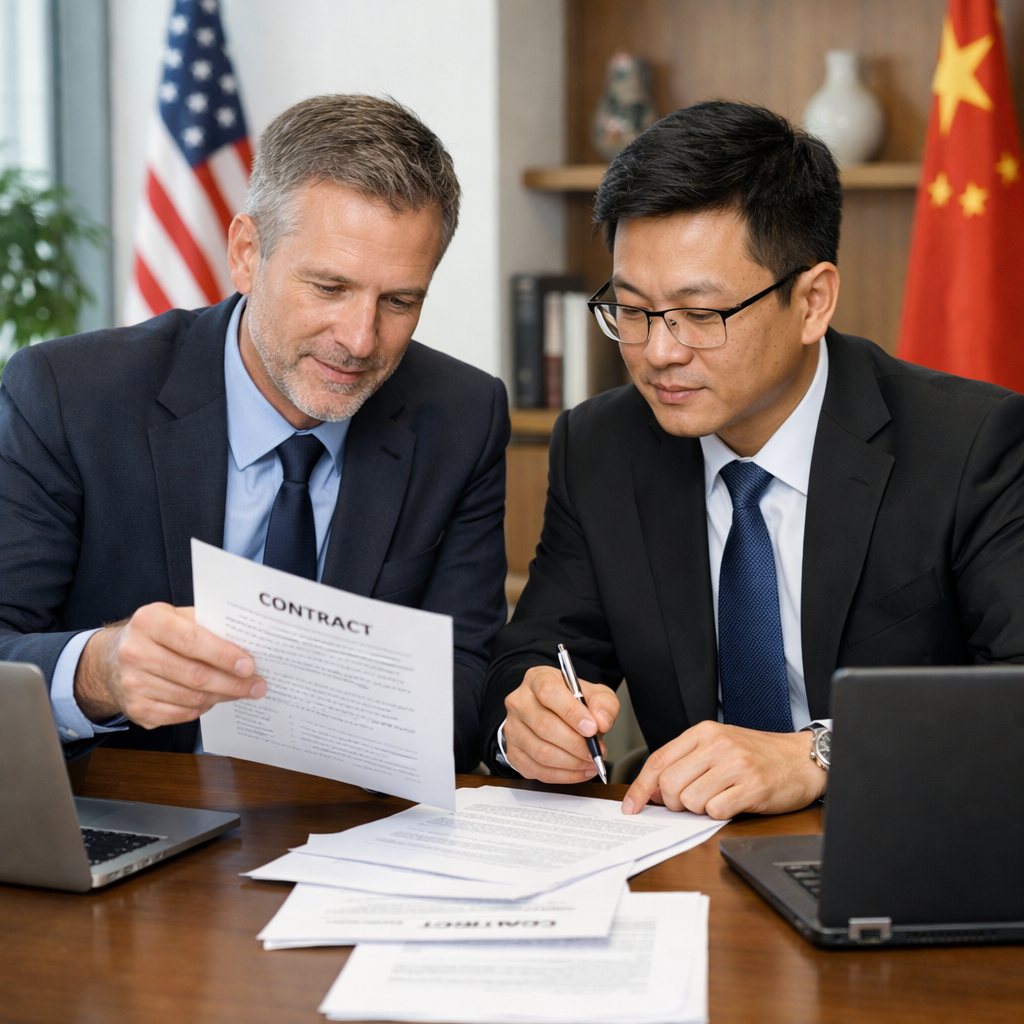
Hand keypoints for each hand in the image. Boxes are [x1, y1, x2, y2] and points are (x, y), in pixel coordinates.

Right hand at [74, 603, 265, 728]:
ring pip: (191, 698)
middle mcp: (136, 653)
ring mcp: (133, 684)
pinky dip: (203, 708)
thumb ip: (205, 626)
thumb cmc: (156, 635)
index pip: (191, 640)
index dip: (223, 655)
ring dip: (222, 697)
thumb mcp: (175, 617)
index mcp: (149, 622)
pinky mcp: (136, 709)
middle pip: (195, 675)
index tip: (249, 665)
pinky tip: (214, 699)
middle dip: (233, 683)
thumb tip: (247, 644)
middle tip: (257, 685)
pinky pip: (181, 714)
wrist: (111, 659)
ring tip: (241, 691)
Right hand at [502, 665, 619, 783]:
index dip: (572, 712)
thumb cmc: (573, 702)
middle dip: (576, 744)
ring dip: (571, 763)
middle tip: (596, 752)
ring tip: (591, 762)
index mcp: (537, 679)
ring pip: (540, 752)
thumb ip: (603, 703)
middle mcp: (519, 702)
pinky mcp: (513, 753)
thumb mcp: (595, 693)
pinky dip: (563, 776)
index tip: (592, 728)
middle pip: (544, 726)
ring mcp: (513, 728)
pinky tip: (580, 771)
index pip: (549, 692)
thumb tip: (601, 721)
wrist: (556, 713)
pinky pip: (537, 771)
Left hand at [621, 721, 826, 818]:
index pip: (659, 760)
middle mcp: (718, 745)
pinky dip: (719, 814)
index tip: (632, 806)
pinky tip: (733, 803)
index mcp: (704, 732)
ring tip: (718, 798)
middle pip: (670, 784)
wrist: (802, 758)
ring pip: (691, 800)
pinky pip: (716, 811)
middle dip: (674, 803)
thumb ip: (685, 761)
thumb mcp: (719, 746)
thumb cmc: (758, 754)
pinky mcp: (753, 787)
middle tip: (690, 803)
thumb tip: (653, 790)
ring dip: (699, 809)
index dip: (640, 787)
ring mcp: (736, 765)